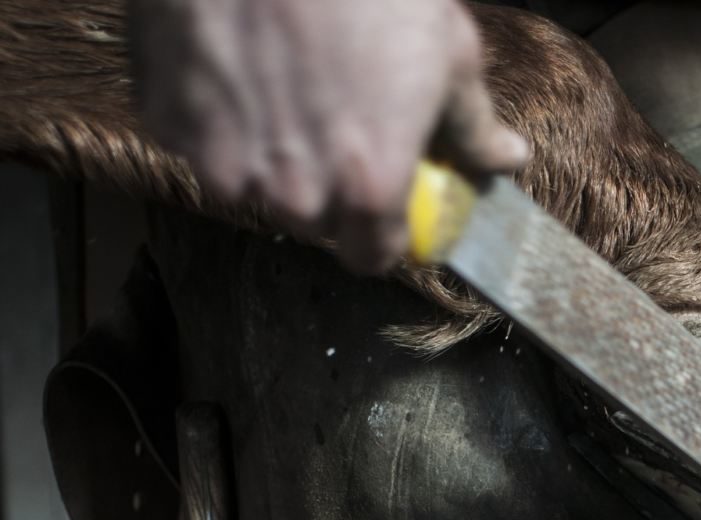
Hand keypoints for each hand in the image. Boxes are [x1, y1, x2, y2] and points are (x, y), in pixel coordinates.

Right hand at [129, 0, 529, 271]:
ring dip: (267, 154)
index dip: (381, 232)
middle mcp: (293, 192)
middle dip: (326, 188)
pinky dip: (215, 114)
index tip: (386, 204)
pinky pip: (196, 140)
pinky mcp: (168, 120)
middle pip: (311, 223)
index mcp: (369, 189)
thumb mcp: (449, 53)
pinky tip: (239, 63)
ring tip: (286, 85)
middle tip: (336, 124)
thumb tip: (505, 159)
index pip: (371, 257)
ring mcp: (222, 160)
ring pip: (249, 186)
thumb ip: (473, 125)